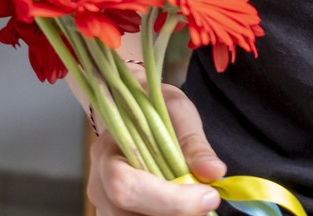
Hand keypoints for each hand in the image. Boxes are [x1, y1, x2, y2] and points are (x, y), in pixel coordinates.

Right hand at [86, 84, 227, 214]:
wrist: (132, 107)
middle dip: (174, 212)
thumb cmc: (152, 107)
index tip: (208, 195)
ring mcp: (104, 203)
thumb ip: (194, 144)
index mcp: (106, 150)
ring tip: (195, 200)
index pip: (127, 185)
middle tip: (208, 201)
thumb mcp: (177, 111)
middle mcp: (98, 182)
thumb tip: (214, 172)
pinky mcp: (116, 213)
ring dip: (170, 215)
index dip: (170, 199)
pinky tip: (181, 205)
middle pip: (127, 212)